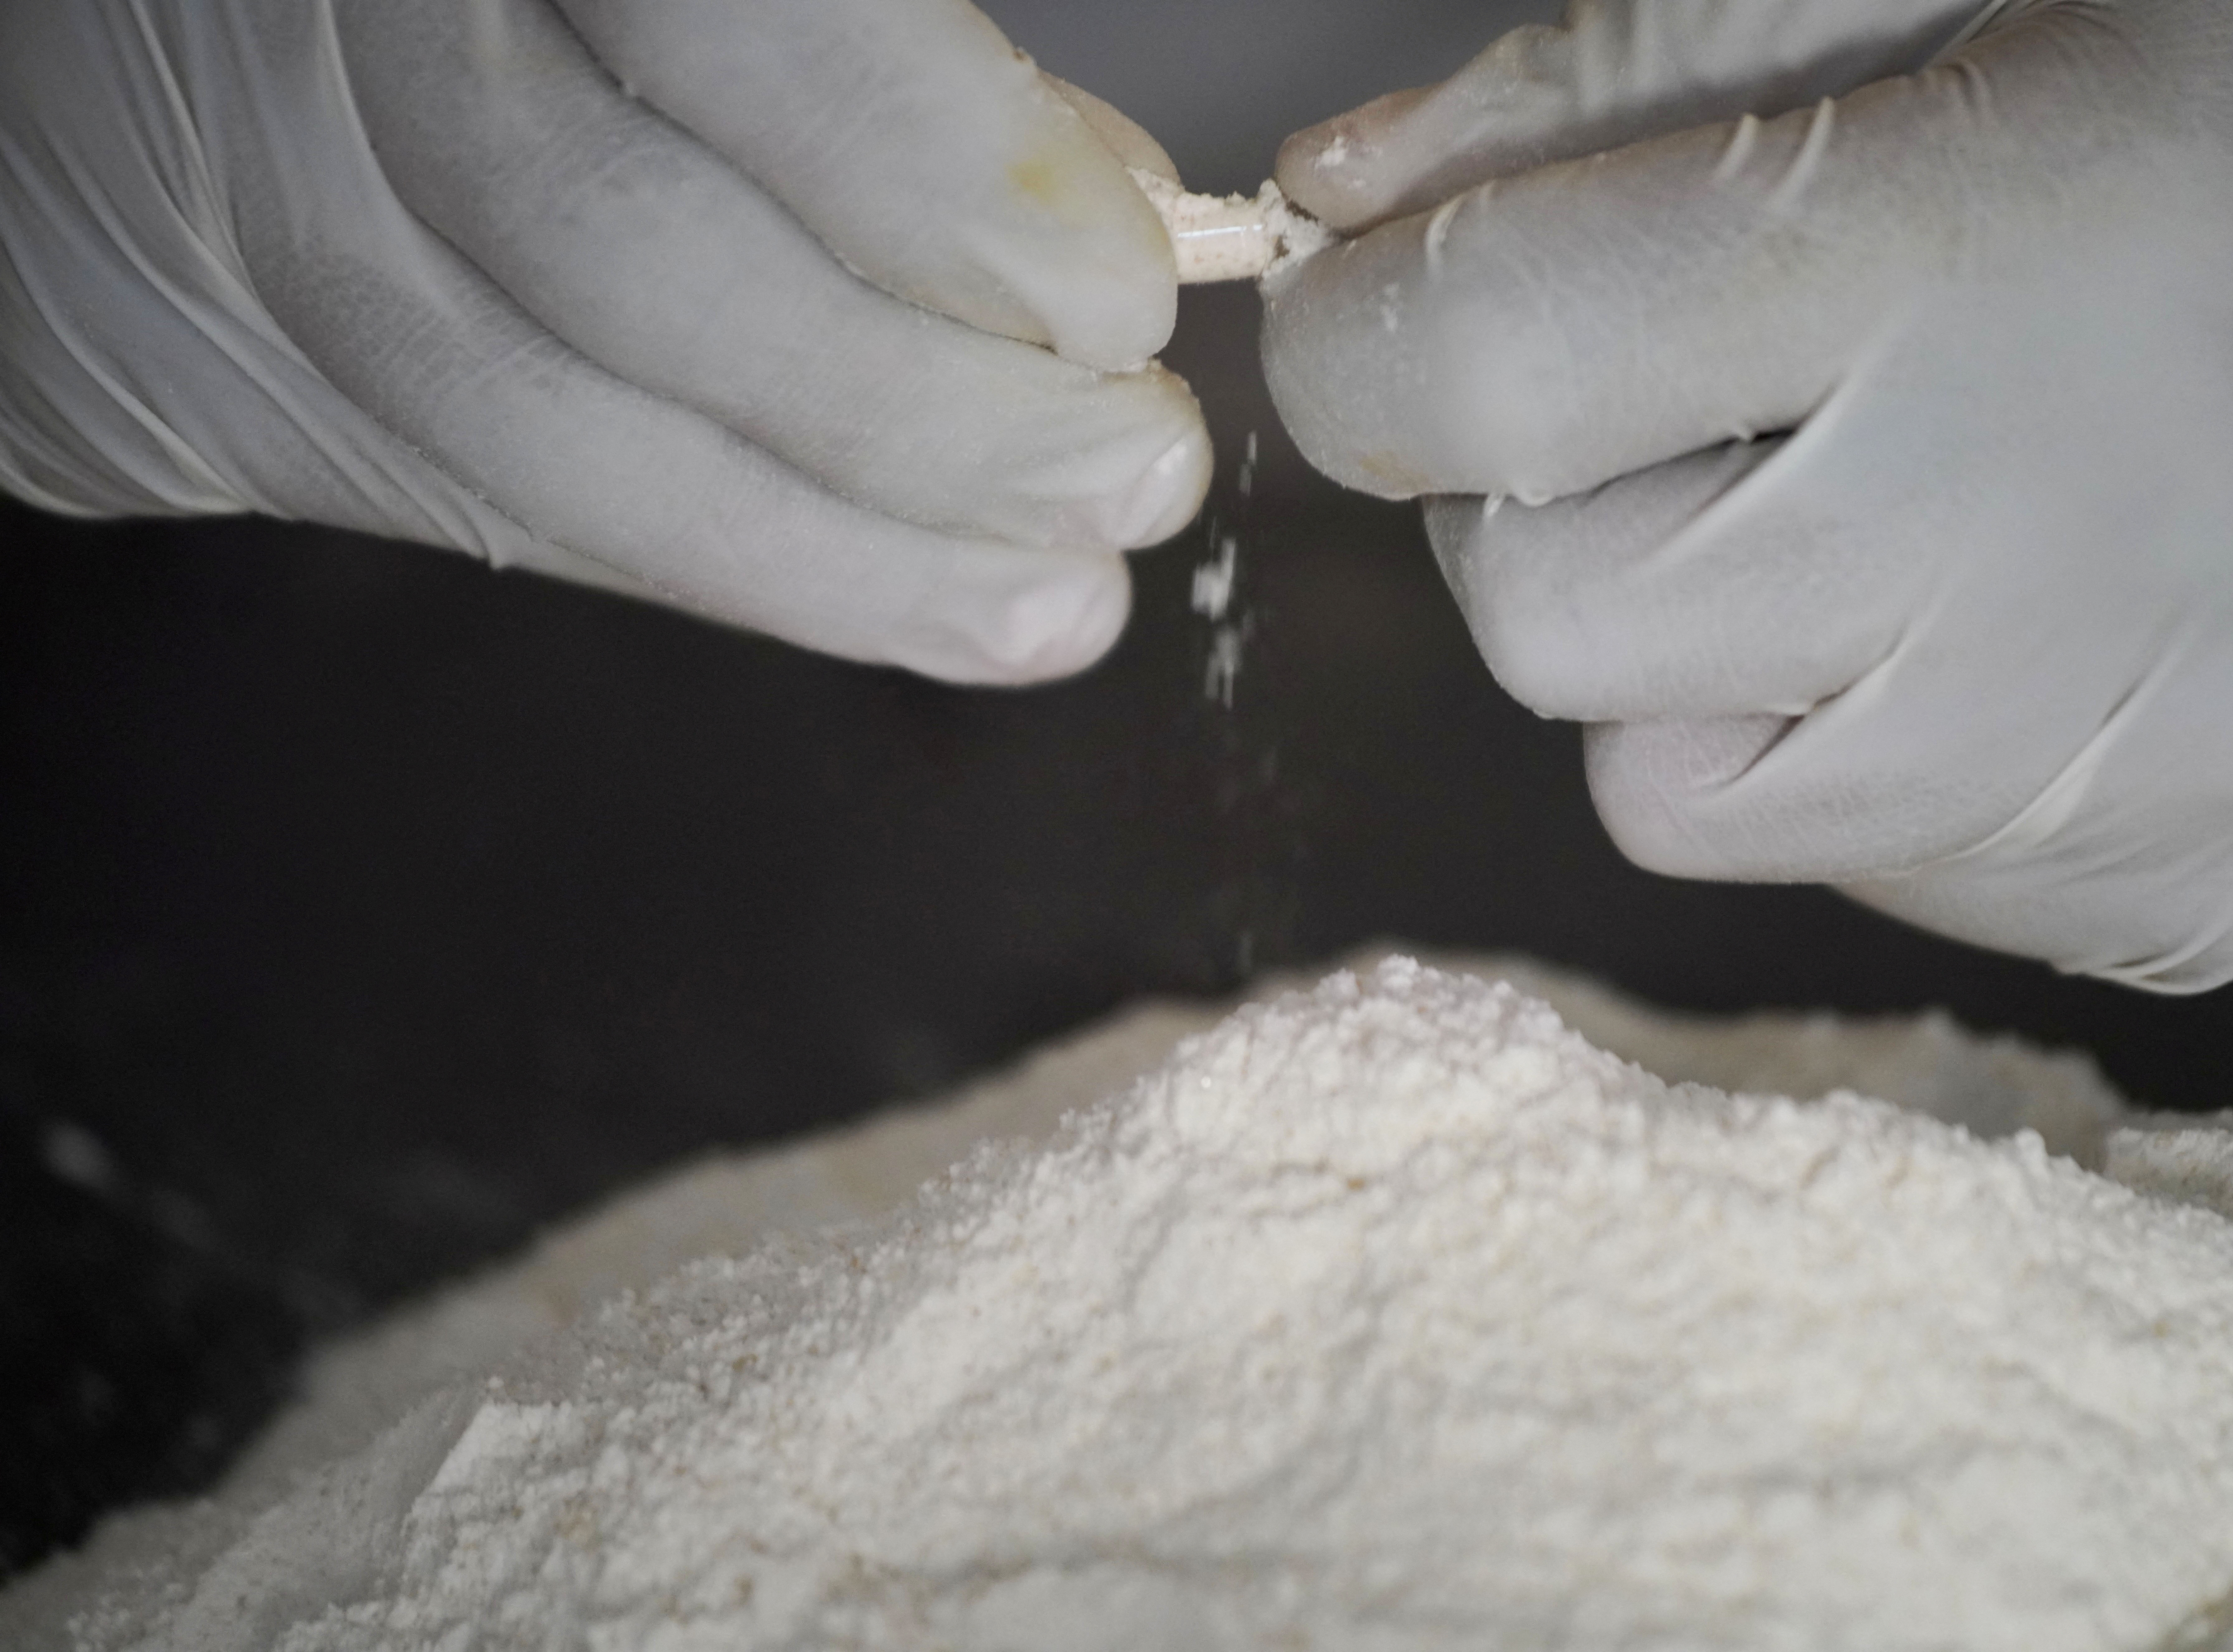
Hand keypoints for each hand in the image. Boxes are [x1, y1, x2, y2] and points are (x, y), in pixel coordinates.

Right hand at [0, 0, 1210, 681]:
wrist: (147, 56)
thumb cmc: (526, 2)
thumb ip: (889, 77)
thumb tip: (1119, 219)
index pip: (744, 35)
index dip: (946, 184)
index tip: (1122, 300)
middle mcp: (366, 54)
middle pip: (653, 266)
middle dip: (932, 411)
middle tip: (1135, 476)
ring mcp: (291, 228)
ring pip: (579, 439)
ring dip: (863, 548)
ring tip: (1065, 599)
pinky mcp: (262, 386)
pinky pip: (521, 514)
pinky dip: (753, 574)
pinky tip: (929, 611)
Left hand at [1261, 0, 2232, 989]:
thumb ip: (1616, 78)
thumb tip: (1343, 203)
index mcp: (1981, 271)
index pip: (1482, 376)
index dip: (1368, 348)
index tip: (1391, 314)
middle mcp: (2045, 567)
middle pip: (1541, 624)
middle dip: (1545, 509)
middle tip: (1708, 403)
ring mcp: (2127, 777)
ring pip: (1668, 791)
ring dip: (1701, 652)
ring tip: (1892, 510)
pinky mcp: (2195, 891)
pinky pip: (1862, 876)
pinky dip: (1870, 758)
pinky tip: (2018, 621)